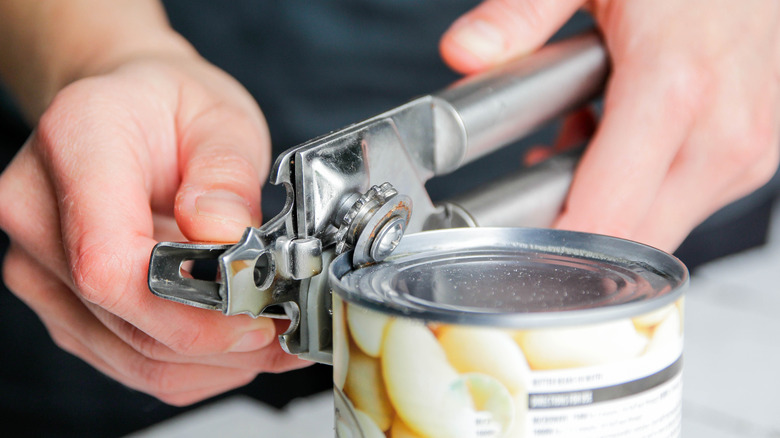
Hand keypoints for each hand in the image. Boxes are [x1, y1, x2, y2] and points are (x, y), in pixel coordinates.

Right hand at [0, 53, 308, 404]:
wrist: (127, 113)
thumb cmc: (169, 107)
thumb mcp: (220, 117)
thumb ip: (226, 175)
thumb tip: (228, 239)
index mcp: (76, 145)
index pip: (107, 261)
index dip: (186, 308)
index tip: (254, 312)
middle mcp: (39, 213)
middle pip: (124, 318)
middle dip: (219, 341)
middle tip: (284, 330)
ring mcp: (42, 267)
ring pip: (130, 356)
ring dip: (213, 362)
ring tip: (271, 339)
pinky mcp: (63, 303)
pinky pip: (128, 362)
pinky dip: (192, 366)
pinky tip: (234, 345)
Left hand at [441, 0, 779, 251]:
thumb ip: (522, 15)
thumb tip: (463, 51)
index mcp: (674, 91)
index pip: (605, 219)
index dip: (550, 247)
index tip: (509, 244)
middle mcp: (722, 134)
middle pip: (631, 243)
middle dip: (574, 230)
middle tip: (536, 176)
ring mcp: (746, 151)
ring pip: (658, 231)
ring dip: (607, 208)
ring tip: (580, 136)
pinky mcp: (754, 157)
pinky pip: (686, 205)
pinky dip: (643, 190)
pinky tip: (620, 139)